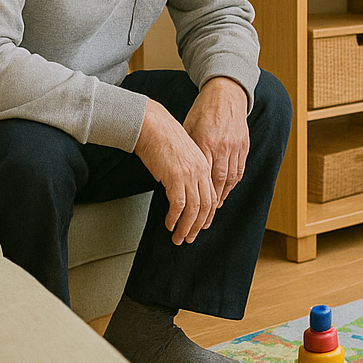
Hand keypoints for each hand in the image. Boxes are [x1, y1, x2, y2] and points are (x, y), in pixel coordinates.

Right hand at [134, 100, 214, 244]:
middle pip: (206, 206)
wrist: (151, 124)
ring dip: (186, 227)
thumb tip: (182, 190)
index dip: (207, 214)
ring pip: (194, 209)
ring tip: (179, 238)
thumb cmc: (161, 136)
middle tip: (190, 238)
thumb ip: (187, 170)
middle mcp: (200, 171)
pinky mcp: (174, 177)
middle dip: (198, 226)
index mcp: (204, 164)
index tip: (201, 226)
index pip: (211, 196)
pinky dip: (175, 218)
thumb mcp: (181, 154)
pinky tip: (170, 224)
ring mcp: (189, 174)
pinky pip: (178, 204)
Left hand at [182, 76, 249, 206]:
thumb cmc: (202, 111)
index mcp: (205, 142)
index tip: (191, 209)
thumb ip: (187, 149)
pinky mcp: (244, 145)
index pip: (201, 176)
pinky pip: (240, 169)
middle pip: (218, 182)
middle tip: (203, 218)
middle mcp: (222, 147)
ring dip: (223, 195)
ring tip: (214, 208)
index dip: (197, 194)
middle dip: (210, 203)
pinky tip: (226, 190)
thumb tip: (177, 169)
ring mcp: (235, 146)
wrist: (225, 94)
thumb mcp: (188, 128)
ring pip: (231, 178)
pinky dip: (233, 183)